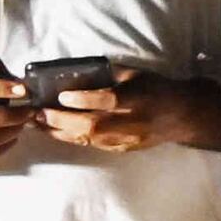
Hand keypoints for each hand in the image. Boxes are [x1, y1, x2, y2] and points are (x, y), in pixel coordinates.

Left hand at [29, 71, 220, 154]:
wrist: (182, 116)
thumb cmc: (157, 88)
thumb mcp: (137, 74)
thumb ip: (108, 74)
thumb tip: (74, 72)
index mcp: (138, 99)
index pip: (109, 101)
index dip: (84, 100)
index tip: (62, 96)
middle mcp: (133, 122)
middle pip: (93, 124)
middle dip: (62, 120)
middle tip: (38, 113)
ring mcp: (128, 139)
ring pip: (89, 138)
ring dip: (60, 132)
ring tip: (39, 123)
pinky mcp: (123, 149)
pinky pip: (93, 145)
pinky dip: (71, 138)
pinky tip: (55, 132)